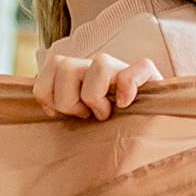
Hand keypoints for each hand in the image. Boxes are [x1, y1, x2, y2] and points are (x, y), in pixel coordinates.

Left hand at [35, 50, 163, 119]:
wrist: (146, 132)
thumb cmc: (104, 130)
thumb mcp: (74, 120)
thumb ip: (58, 107)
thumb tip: (47, 110)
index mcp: (78, 74)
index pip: (51, 66)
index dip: (48, 93)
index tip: (59, 113)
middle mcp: (97, 68)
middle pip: (65, 65)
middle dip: (67, 100)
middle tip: (83, 116)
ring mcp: (122, 70)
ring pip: (99, 64)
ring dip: (95, 96)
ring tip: (104, 114)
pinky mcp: (148, 76)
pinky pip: (139, 67)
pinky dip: (128, 86)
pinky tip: (125, 104)